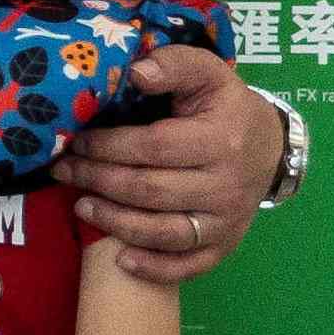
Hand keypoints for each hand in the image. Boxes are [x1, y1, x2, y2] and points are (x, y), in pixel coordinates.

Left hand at [56, 43, 280, 287]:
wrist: (270, 146)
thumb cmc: (226, 107)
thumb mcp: (208, 73)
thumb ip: (174, 65)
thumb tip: (135, 71)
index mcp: (221, 139)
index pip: (153, 148)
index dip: (108, 146)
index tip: (77, 141)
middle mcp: (226, 186)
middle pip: (150, 191)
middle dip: (99, 181)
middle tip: (63, 171)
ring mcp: (227, 221)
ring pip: (164, 232)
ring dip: (114, 223)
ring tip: (80, 206)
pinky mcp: (225, 245)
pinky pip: (188, 266)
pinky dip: (154, 269)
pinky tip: (121, 261)